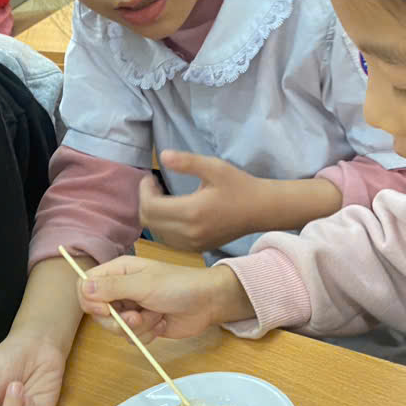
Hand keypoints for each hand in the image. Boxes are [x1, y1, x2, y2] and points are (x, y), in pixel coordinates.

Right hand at [79, 257, 252, 341]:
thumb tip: (83, 287)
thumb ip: (113, 287)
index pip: (86, 286)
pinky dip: (146, 334)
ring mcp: (132, 308)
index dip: (90, 301)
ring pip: (115, 328)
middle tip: (137, 316)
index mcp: (118, 272)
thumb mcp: (145, 285)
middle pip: (97, 312)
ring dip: (137, 327)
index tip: (104, 309)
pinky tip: (161, 323)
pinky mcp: (143, 324)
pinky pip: (131, 337)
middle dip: (118, 320)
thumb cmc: (180, 285)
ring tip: (156, 316)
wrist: (208, 302)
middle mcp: (121, 289)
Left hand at [139, 150, 263, 252]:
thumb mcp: (215, 168)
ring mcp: (193, 244)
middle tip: (155, 186)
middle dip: (146, 201)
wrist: (261, 210)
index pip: (150, 206)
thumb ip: (187, 162)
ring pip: (156, 232)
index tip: (151, 178)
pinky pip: (169, 240)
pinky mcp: (197, 249)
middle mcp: (189, 233)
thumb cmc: (239, 186)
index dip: (144, 191)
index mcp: (192, 212)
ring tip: (164, 197)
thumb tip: (162, 156)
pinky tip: (174, 212)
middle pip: (148, 221)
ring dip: (153, 214)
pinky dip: (163, 226)